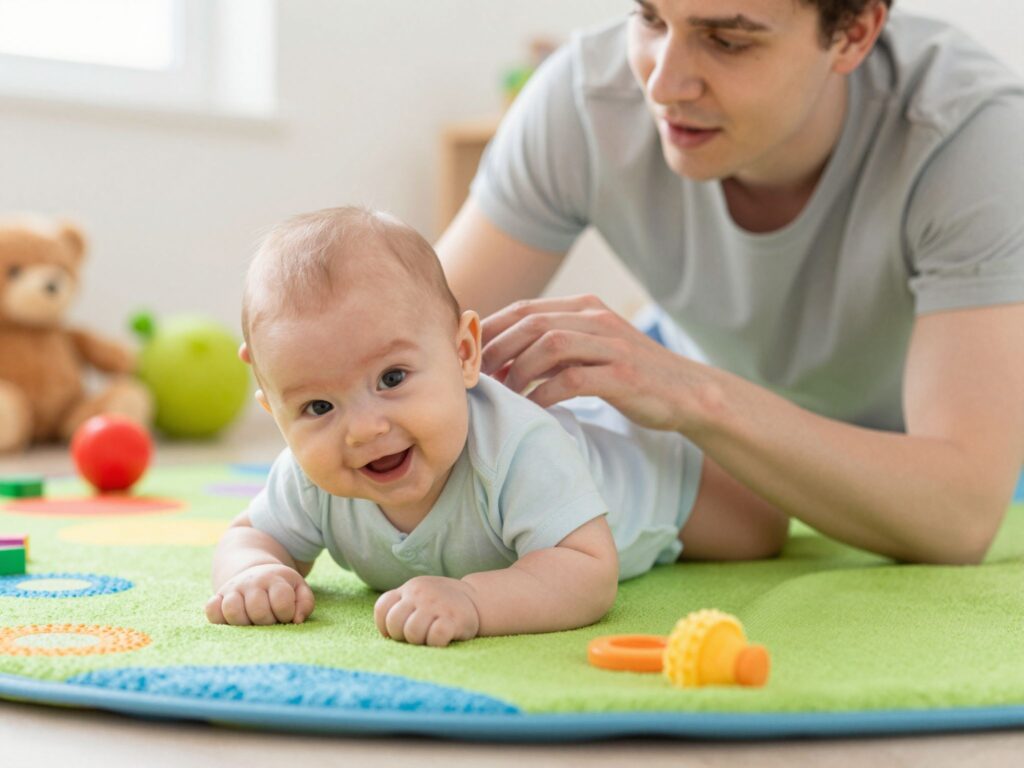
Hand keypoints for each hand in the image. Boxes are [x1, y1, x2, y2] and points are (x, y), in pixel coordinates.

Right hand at [205, 563, 314, 625]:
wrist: (255, 571)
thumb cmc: (280, 587)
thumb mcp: (298, 589)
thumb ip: (305, 603)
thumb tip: (296, 621)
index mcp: (275, 579)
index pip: (281, 601)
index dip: (286, 614)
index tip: (285, 615)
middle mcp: (252, 582)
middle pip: (257, 609)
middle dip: (266, 621)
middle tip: (269, 620)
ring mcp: (233, 588)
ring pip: (231, 609)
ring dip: (243, 622)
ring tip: (251, 621)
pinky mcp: (218, 597)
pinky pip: (211, 609)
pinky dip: (218, 618)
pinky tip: (231, 619)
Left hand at [374, 575, 480, 646]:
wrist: (477, 599)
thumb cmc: (441, 605)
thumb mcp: (419, 596)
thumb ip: (402, 606)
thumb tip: (386, 635)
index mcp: (409, 589)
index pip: (382, 607)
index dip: (385, 626)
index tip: (397, 633)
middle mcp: (420, 593)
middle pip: (394, 622)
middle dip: (401, 636)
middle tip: (416, 636)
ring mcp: (436, 605)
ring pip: (412, 631)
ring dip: (419, 641)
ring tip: (429, 637)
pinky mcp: (453, 618)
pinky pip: (436, 636)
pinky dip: (436, 643)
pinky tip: (443, 639)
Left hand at [481, 294, 696, 431]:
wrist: (688, 392)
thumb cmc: (631, 375)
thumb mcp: (591, 349)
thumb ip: (554, 346)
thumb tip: (499, 357)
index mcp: (586, 307)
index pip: (524, 309)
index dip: (491, 331)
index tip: (470, 357)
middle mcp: (597, 319)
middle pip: (531, 324)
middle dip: (497, 351)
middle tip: (478, 379)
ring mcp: (612, 345)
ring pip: (549, 345)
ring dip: (519, 371)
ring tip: (504, 394)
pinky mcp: (623, 375)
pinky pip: (572, 380)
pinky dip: (545, 394)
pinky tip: (534, 408)